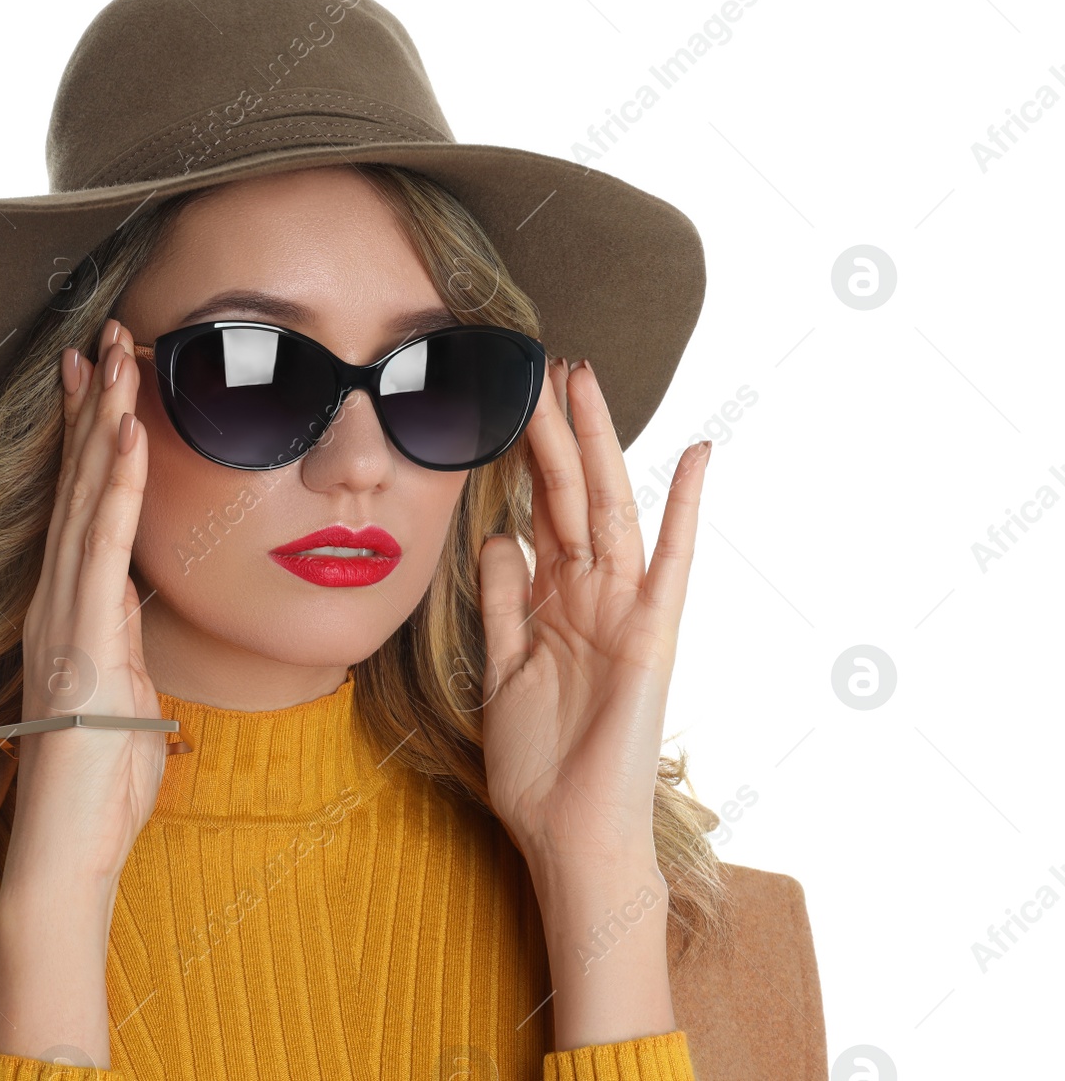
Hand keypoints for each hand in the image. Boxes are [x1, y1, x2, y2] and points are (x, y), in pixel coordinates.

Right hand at [7, 315, 165, 884]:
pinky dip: (115, 488)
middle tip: (110, 336)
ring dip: (103, 425)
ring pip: (84, 500)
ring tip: (118, 359)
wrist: (69, 843)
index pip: (84, 504)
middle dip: (95, 407)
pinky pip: (102, 548)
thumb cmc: (101, 777)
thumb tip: (140, 607)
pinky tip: (125, 438)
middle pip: (77, 484)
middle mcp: (56, 598)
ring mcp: (61, 614)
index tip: (107, 377)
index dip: (93, 437)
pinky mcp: (78, 638)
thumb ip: (126, 638)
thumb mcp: (126, 689)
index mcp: (70, 607)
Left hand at [477, 357, 710, 877]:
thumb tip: (497, 538)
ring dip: (597, 442)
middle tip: (545, 362)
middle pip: (571, 493)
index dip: (524, 456)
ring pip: (608, 507)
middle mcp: (591, 594)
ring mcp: (624, 609)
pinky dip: (685, 507)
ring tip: (582, 378)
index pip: (539, 510)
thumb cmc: (538, 765)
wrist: (569, 833)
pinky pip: (672, 560)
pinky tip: (697, 454)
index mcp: (553, 601)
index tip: (508, 399)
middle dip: (557, 429)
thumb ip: (501, 604)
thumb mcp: (502, 669)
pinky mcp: (653, 633)